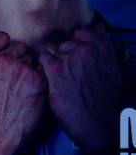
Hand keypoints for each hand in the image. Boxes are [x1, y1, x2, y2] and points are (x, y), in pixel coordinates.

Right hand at [0, 31, 46, 154]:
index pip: (2, 37)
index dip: (5, 47)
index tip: (6, 56)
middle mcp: (3, 60)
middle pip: (19, 46)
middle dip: (18, 58)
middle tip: (14, 77)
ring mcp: (22, 68)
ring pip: (32, 58)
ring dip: (29, 68)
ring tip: (21, 86)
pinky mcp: (38, 79)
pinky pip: (42, 70)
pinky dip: (39, 79)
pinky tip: (30, 91)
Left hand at [39, 23, 120, 154]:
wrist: (96, 122)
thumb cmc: (104, 101)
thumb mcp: (111, 72)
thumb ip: (101, 55)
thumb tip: (93, 45)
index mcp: (103, 48)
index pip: (81, 33)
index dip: (74, 44)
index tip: (72, 55)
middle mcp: (88, 49)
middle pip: (64, 44)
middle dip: (62, 57)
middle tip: (65, 74)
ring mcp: (71, 58)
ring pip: (52, 52)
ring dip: (52, 64)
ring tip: (58, 81)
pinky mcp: (55, 69)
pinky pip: (42, 60)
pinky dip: (42, 69)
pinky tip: (48, 81)